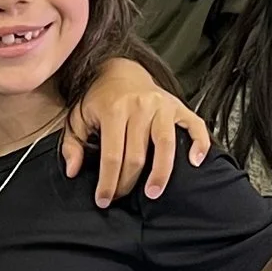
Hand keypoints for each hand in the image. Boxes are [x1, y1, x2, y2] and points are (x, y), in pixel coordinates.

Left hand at [62, 59, 210, 205]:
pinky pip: (195, 126)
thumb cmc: (98, 100)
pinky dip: (199, 144)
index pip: (112, 155)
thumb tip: (73, 171)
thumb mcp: (77, 118)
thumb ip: (72, 144)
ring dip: (161, 173)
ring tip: (154, 193)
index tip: (104, 200)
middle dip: (128, 183)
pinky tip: (195, 163)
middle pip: (137, 155)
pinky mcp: (178, 106)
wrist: (121, 70)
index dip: (108, 182)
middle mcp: (140, 106)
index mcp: (114, 110)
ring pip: (166, 144)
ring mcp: (162, 106)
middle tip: (122, 198)